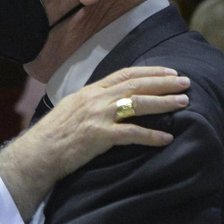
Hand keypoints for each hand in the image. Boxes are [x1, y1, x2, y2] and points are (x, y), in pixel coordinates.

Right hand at [0, 67, 190, 221]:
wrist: (37, 153)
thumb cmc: (53, 135)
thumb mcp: (72, 109)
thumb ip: (92, 103)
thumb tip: (111, 101)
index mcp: (90, 91)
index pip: (125, 74)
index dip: (150, 71)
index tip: (170, 71)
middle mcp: (96, 99)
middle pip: (136, 85)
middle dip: (164, 82)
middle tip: (186, 82)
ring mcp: (97, 117)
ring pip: (138, 104)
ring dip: (164, 103)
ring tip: (184, 103)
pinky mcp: (98, 137)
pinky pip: (131, 134)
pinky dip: (151, 136)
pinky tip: (167, 138)